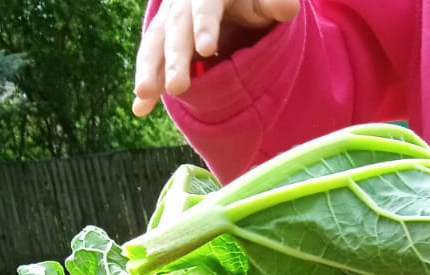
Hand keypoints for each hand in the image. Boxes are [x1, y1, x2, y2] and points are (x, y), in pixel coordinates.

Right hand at [134, 0, 300, 115]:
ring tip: (144, 96)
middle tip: (179, 88)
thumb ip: (275, 2)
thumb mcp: (263, 1)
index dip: (205, 25)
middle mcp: (184, 3)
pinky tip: (140, 109)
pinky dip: (147, 86)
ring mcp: (170, 22)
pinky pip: (152, 62)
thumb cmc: (250, 1)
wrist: (228, 1)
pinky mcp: (162, 41)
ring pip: (156, 44)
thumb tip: (289, 7)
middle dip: (175, 58)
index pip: (206, 6)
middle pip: (177, 29)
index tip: (206, 49)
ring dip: (150, 72)